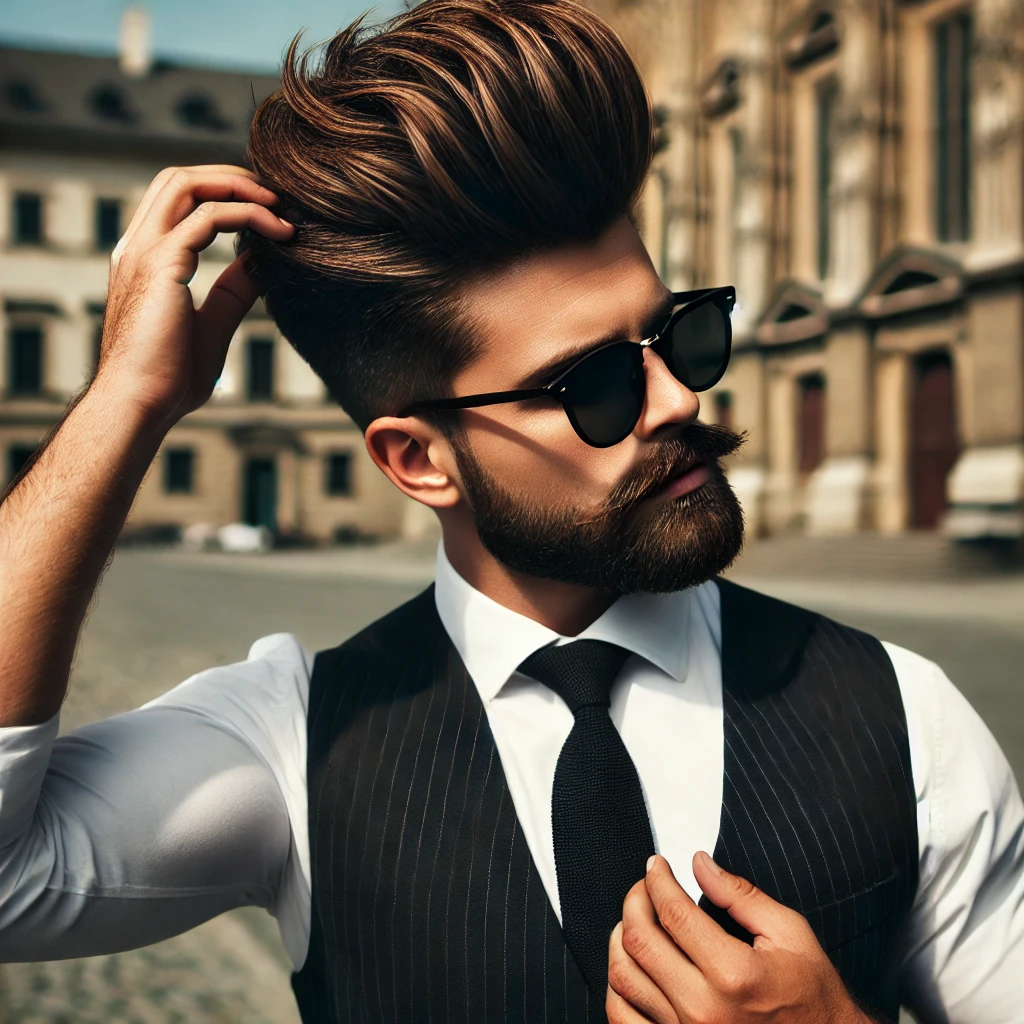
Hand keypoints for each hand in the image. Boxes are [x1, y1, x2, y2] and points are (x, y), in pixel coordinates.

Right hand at [96, 164, 292, 425]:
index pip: (176, 201)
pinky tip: (279, 232)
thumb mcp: (212, 324)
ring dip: (238, 186)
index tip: (266, 210)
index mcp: (146, 260)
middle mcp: (138, 247)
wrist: (140, 404)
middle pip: (177, 179)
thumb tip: (261, 264)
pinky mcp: (161, 265)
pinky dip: (247, 214)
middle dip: (229, 178)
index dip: (221, 194)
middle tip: (276, 196)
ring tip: (280, 206)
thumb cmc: (169, 378)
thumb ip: (232, 291)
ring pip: (186, 183)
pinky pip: (208, 218)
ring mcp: (144, 252)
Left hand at [606, 852, 869, 1023]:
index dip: (657, 880)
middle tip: (646, 886)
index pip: (673, 913)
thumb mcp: (790, 935)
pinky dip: (616, 986)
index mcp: (734, 974)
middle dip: (635, 900)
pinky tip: (630, 964)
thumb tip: (699, 864)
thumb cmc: (812, 997)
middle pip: (640, 941)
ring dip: (621, 938)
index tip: (656, 865)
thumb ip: (740, 895)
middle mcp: (703, 1009)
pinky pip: (622, 1017)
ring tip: (635, 919)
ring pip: (623, 977)